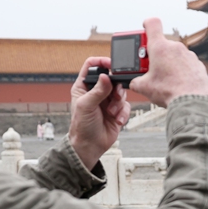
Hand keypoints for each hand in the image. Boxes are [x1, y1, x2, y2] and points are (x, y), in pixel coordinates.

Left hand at [69, 56, 130, 170]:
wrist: (90, 146)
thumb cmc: (82, 126)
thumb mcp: (86, 106)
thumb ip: (97, 90)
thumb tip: (106, 76)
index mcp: (84, 86)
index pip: (92, 66)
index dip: (101, 62)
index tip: (110, 64)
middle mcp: (97, 92)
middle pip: (111, 78)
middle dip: (116, 87)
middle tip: (115, 95)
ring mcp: (107, 101)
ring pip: (121, 92)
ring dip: (118, 102)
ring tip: (112, 112)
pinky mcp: (117, 111)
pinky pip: (126, 105)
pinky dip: (123, 112)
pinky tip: (117, 119)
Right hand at [129, 17, 207, 108]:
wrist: (192, 101)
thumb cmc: (169, 92)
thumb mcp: (145, 87)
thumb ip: (136, 81)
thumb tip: (134, 82)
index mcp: (160, 47)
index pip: (152, 24)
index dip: (147, 24)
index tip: (144, 30)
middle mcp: (176, 47)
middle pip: (162, 45)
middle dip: (155, 55)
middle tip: (151, 68)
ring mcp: (188, 55)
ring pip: (174, 55)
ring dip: (169, 63)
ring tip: (166, 79)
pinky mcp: (197, 64)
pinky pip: (186, 64)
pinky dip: (181, 70)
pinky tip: (178, 83)